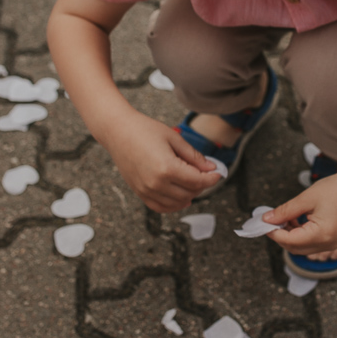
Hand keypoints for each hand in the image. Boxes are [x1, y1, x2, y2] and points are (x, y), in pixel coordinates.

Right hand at [104, 108, 221, 211]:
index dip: (212, 178)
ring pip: (177, 203)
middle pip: (190, 193)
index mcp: (167, 168)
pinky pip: (161, 207)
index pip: (198, 181)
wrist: (118, 132)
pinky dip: (174, 205)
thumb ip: (194, 156)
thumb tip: (211, 168)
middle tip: (206, 173)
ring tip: (193, 182)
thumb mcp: (174, 138)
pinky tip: (181, 196)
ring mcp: (146, 190)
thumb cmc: (145, 130)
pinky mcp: (140, 193)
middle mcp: (156, 183)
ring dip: (190, 195)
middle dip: (202, 185)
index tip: (218, 173)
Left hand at [263, 170, 336, 255]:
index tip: (261, 222)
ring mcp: (331, 244)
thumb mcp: (305, 199)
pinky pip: (310, 243)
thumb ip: (285, 211)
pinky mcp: (332, 240)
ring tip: (284, 216)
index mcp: (321, 235)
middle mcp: (327, 245)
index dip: (273, 232)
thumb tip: (266, 219)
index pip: (288, 240)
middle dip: (279, 235)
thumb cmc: (336, 189)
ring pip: (301, 247)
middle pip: (293, 248)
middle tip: (270, 219)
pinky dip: (299, 234)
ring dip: (289, 235)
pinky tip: (295, 219)